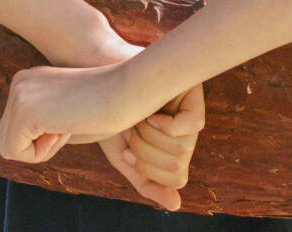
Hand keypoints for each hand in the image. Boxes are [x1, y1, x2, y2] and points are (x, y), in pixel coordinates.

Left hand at [0, 61, 141, 162]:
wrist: (128, 90)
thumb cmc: (110, 107)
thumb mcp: (68, 114)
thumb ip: (44, 125)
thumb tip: (20, 146)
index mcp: (30, 81)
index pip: (18, 128)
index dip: (45, 138)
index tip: (72, 118)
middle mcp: (20, 83)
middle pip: (8, 137)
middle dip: (39, 143)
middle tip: (71, 123)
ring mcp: (19, 94)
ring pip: (8, 146)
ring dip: (40, 148)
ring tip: (68, 125)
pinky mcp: (23, 110)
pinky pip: (13, 152)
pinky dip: (39, 153)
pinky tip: (63, 129)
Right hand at [111, 83, 205, 210]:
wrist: (97, 86)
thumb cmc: (110, 119)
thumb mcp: (124, 158)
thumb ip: (148, 183)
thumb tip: (176, 205)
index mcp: (174, 148)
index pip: (178, 179)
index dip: (148, 170)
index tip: (126, 152)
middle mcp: (186, 131)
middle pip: (179, 164)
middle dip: (145, 152)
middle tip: (130, 130)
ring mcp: (190, 109)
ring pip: (184, 147)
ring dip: (150, 136)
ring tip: (137, 116)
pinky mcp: (192, 89)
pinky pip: (194, 123)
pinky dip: (168, 124)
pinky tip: (152, 113)